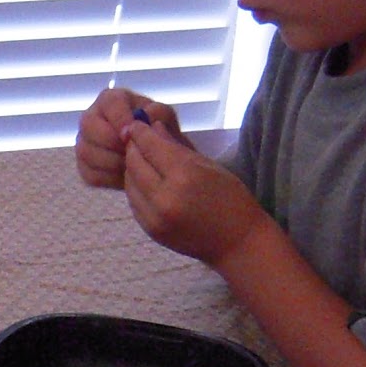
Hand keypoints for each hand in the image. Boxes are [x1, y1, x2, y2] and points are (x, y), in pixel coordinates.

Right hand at [76, 88, 183, 188]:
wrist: (154, 157)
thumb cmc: (158, 131)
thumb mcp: (164, 118)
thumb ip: (158, 113)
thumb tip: (145, 115)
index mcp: (110, 100)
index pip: (109, 103)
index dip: (119, 119)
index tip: (131, 135)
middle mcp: (91, 118)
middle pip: (88, 126)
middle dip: (111, 143)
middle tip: (130, 153)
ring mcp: (84, 142)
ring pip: (86, 152)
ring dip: (111, 162)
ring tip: (132, 166)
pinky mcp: (84, 165)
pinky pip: (89, 173)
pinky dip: (108, 179)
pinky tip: (125, 177)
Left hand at [122, 122, 263, 267]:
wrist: (237, 243)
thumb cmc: (231, 199)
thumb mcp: (209, 165)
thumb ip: (177, 146)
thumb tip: (152, 127)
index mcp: (184, 176)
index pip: (151, 146)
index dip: (140, 132)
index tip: (136, 123)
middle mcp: (164, 197)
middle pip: (134, 163)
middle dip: (133, 148)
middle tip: (136, 139)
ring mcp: (154, 217)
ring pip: (129, 183)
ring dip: (131, 168)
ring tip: (141, 159)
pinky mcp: (150, 230)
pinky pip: (133, 202)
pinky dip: (135, 188)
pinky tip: (144, 181)